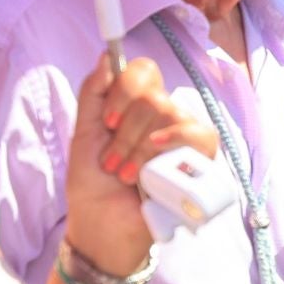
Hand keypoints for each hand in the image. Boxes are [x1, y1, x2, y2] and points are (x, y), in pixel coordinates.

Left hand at [65, 54, 218, 276]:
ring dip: (141, 147)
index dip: (125, 89)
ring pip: (171, 113)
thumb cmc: (92, 184)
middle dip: (126, 131)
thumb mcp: (83, 135)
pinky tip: (159, 153)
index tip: (107, 123)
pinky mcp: (200, 160)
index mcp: (135, 106)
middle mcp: (163, 116)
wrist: (101, 226)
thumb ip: (93, 94)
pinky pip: (200, 134)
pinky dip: (177, 138)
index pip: (144, 71)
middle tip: (113, 162)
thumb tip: (107, 57)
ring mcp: (183, 137)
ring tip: (128, 175)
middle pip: (154, 95)